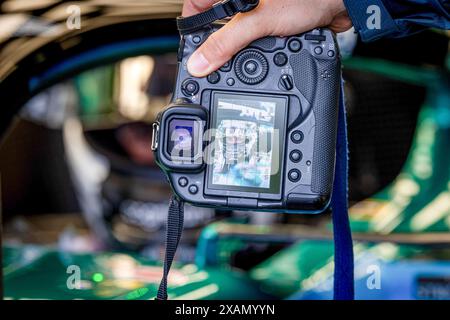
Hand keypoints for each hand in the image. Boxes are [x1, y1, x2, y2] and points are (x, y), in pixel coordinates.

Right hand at [183, 0, 351, 76]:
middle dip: (214, 44)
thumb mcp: (258, 22)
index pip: (197, 5)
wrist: (340, 4)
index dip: (191, 26)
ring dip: (235, 51)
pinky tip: (257, 58)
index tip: (190, 48)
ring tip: (237, 61)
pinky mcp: (270, 25)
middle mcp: (243, 1)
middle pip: (214, 23)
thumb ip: (227, 42)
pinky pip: (252, 41)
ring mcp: (256, 13)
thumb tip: (199, 62)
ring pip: (234, 35)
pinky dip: (252, 53)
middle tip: (211, 62)